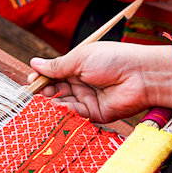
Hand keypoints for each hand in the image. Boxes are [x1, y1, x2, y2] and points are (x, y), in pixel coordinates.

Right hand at [29, 42, 171, 122]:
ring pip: (64, 103)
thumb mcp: (80, 58)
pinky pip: (75, 114)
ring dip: (53, 101)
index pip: (55, 73)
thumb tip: (34, 63)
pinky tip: (57, 107)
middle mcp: (82, 83)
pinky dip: (64, 111)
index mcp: (79, 66)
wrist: (140, 76)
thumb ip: (57, 66)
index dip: (42, 77)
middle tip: (36, 91)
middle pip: (57, 89)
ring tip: (46, 98)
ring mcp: (88, 99)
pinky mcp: (95, 114)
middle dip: (45, 90)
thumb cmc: (113, 59)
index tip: (31, 80)